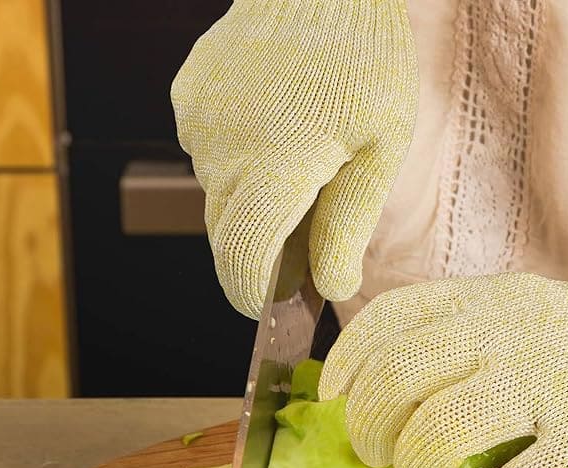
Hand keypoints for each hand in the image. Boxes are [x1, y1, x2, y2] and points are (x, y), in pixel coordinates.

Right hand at [171, 0, 416, 316]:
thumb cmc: (367, 60)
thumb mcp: (381, 147)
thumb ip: (349, 223)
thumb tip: (331, 288)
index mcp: (275, 166)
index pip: (242, 260)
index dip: (253, 295)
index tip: (273, 308)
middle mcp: (222, 148)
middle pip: (227, 233)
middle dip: (261, 250)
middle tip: (312, 239)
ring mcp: (197, 120)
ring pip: (219, 191)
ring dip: (253, 198)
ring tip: (308, 160)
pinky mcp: (186, 96)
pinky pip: (209, 150)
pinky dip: (239, 157)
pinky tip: (280, 124)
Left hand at [322, 238, 567, 467]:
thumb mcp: (545, 313)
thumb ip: (479, 330)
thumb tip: (394, 379)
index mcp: (502, 298)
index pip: (392, 317)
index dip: (349, 363)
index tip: (341, 399)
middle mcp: (519, 332)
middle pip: (398, 381)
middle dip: (372, 432)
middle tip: (387, 459)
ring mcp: (557, 386)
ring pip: (437, 435)